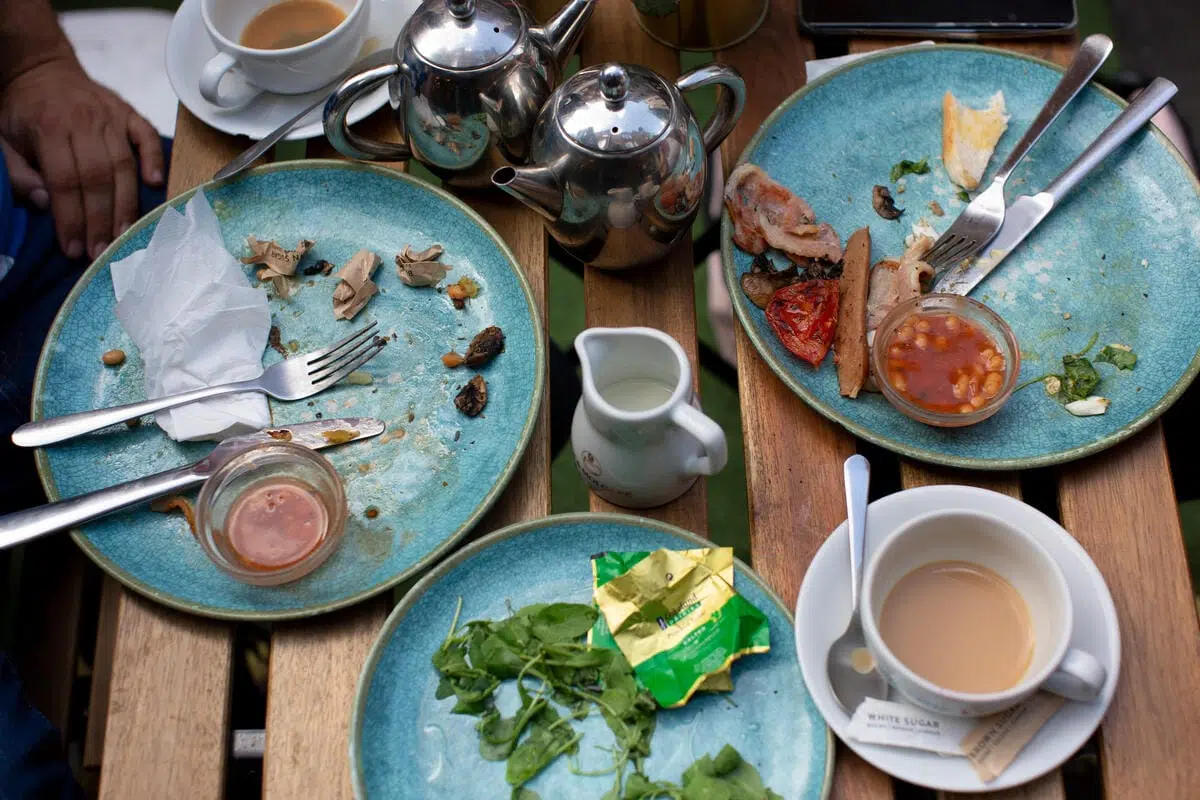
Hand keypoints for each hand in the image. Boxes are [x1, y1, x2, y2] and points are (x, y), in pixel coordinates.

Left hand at [0, 57, 163, 258]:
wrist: (40, 68)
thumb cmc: (21, 110)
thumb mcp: (3, 140)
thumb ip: (19, 173)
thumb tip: (45, 203)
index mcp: (49, 128)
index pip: (64, 182)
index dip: (71, 218)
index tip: (74, 248)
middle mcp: (84, 122)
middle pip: (99, 178)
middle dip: (101, 220)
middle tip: (103, 251)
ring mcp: (111, 117)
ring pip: (124, 166)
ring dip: (127, 204)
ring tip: (125, 234)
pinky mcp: (129, 113)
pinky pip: (147, 138)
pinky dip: (155, 160)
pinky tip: (155, 185)